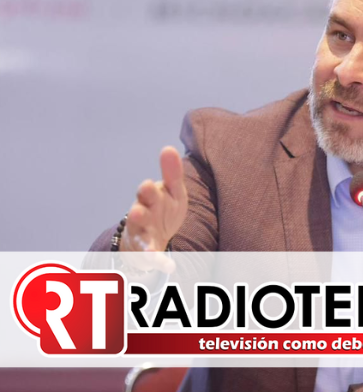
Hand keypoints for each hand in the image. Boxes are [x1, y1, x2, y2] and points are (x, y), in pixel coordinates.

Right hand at [121, 146, 187, 272]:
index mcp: (151, 196)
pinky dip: (158, 261)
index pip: (150, 190)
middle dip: (141, 205)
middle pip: (140, 208)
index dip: (150, 188)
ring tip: (146, 238)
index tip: (151, 183)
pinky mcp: (145, 250)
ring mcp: (141, 232)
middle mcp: (142, 212)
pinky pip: (150, 256)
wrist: (151, 236)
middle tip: (142, 200)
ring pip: (139, 232)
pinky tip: (170, 267)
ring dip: (142, 233)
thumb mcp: (172, 191)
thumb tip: (169, 147)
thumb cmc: (163, 208)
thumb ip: (172, 173)